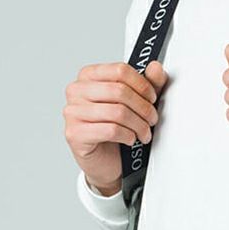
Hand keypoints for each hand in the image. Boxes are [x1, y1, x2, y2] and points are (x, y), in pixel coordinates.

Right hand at [63, 60, 168, 195]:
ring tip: (144, 133)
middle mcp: (76, 91)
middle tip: (152, 119)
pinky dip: (127, 136)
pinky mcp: (74, 134)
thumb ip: (147, 84)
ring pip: (117, 112)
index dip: (142, 85)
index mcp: (88, 76)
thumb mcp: (136, 104)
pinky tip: (130, 139)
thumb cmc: (116, 131)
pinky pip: (110, 130)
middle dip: (143, 108)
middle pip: (119, 91)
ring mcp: (72, 112)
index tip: (152, 98)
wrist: (105, 162)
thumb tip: (155, 67)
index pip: (120, 70)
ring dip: (139, 125)